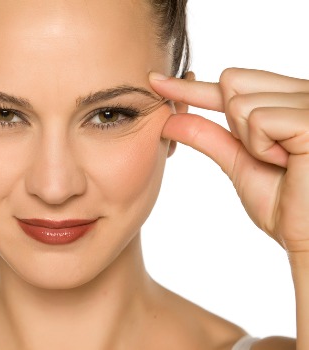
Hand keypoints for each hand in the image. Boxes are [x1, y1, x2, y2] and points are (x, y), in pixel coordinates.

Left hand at [150, 68, 308, 252]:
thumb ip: (207, 136)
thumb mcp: (238, 162)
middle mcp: (303, 93)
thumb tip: (169, 118)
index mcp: (289, 99)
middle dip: (234, 122)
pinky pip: (258, 120)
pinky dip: (261, 148)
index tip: (155, 81)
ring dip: (250, 142)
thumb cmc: (284, 203)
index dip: (192, 85)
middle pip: (231, 80)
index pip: (232, 82)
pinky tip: (289, 162)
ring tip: (283, 162)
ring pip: (239, 102)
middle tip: (266, 155)